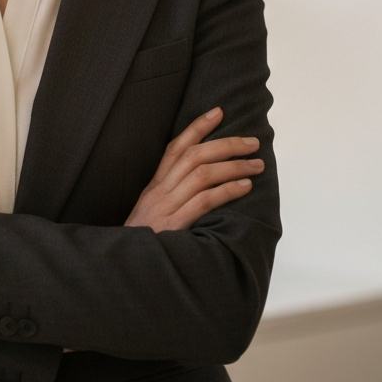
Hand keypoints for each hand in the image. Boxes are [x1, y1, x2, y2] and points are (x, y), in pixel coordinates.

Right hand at [123, 107, 262, 231]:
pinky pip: (204, 201)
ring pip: (202, 174)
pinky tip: (244, 187)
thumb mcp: (150, 216)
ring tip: (256, 164)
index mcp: (153, 187)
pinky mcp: (174, 227)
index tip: (218, 112)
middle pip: (193, 156)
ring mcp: (165, 208)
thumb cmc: (144, 245)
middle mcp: (158, 193)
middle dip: (226, 144)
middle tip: (252, 142)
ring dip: (234, 166)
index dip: (197, 127)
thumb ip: (170, 199)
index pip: (175, 148)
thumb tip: (201, 186)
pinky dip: (227, 190)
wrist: (125, 269)